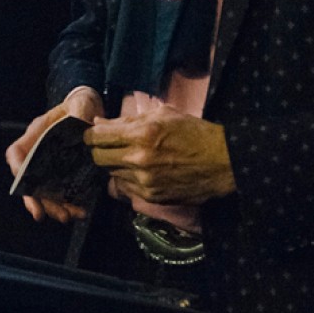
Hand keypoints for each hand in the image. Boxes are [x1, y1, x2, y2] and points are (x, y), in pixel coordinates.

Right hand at [5, 87, 103, 222]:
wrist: (89, 111)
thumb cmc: (80, 105)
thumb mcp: (80, 106)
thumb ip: (80, 115)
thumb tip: (88, 126)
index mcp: (37, 134)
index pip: (16, 152)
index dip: (17, 169)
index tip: (23, 184)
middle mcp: (40, 152)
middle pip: (29, 180)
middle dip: (34, 199)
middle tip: (42, 214)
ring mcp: (51, 165)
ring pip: (45, 192)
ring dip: (54, 206)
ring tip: (69, 216)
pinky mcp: (66, 174)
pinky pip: (62, 193)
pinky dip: (69, 204)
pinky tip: (81, 210)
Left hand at [86, 107, 234, 205]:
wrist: (222, 162)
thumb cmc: (193, 132)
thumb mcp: (162, 115)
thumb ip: (127, 120)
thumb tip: (99, 123)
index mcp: (141, 134)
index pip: (97, 137)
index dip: (90, 135)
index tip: (92, 134)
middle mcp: (139, 159)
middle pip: (98, 158)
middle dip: (99, 150)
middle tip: (108, 146)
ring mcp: (144, 181)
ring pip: (111, 174)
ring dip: (115, 165)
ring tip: (130, 157)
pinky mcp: (151, 197)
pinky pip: (126, 188)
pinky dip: (128, 179)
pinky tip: (141, 170)